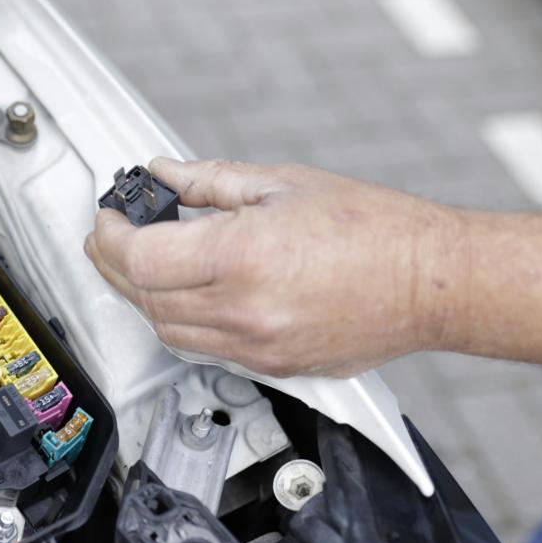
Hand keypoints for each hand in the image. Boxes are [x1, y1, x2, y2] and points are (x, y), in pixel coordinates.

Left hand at [84, 157, 468, 376]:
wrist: (434, 282)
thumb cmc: (377, 231)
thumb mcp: (282, 184)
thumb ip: (210, 181)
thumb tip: (165, 174)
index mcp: (243, 257)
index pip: (142, 257)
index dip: (111, 236)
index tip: (108, 218)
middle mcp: (245, 311)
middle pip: (145, 297)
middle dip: (116, 264)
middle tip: (112, 235)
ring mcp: (257, 347)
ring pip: (167, 331)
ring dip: (143, 296)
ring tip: (143, 262)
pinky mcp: (273, 367)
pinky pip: (203, 349)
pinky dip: (179, 320)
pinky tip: (183, 292)